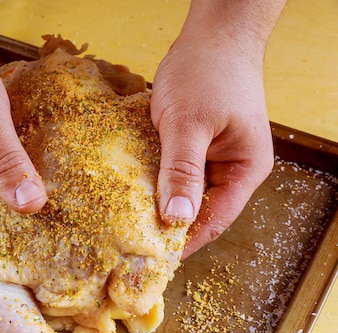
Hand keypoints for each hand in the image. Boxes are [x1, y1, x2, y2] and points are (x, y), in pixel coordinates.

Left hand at [151, 25, 274, 257]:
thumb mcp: (190, 123)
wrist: (211, 35)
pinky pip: (172, 172)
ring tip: (126, 224)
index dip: (184, 241)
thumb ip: (183, 169)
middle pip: (199, 211)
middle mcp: (230, 169)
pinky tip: (129, 191)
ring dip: (158, 204)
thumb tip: (176, 217)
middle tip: (131, 245)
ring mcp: (211, 158)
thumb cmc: (208, 72)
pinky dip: (154, 181)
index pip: (214, 220)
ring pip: (182, 192)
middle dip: (168, 226)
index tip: (152, 258)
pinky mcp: (192, 146)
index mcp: (244, 170)